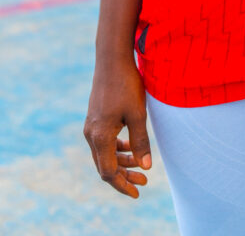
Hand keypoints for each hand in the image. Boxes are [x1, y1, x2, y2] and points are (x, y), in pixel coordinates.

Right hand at [84, 56, 152, 198]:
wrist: (112, 59)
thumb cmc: (127, 85)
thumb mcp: (138, 114)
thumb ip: (141, 141)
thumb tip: (147, 166)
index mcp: (100, 137)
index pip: (109, 172)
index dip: (123, 184)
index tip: (139, 190)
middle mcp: (91, 134)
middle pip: (105, 166)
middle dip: (124, 176)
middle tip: (144, 182)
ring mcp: (91, 126)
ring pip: (104, 153)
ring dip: (122, 162)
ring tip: (141, 166)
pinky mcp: (95, 118)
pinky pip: (104, 141)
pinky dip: (117, 148)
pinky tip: (130, 146)